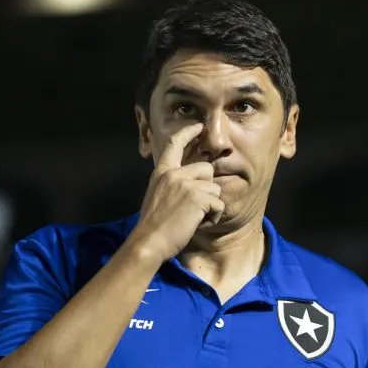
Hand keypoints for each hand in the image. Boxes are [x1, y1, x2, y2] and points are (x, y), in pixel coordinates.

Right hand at [131, 123, 224, 261]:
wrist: (148, 242)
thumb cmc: (152, 225)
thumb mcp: (156, 195)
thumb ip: (170, 184)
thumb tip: (189, 183)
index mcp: (161, 172)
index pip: (174, 144)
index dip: (188, 132)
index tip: (198, 126)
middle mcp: (174, 173)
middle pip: (206, 169)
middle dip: (207, 188)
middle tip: (194, 207)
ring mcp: (186, 184)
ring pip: (215, 188)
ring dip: (210, 206)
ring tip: (193, 218)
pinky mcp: (198, 197)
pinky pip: (218, 204)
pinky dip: (213, 217)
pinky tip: (197, 224)